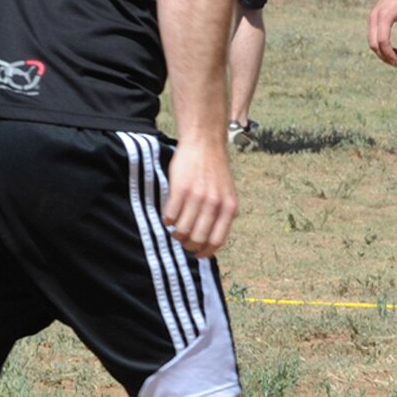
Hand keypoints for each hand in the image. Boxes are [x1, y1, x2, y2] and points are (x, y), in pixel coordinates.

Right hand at [162, 134, 237, 256]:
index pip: (217, 241)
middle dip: (188, 244)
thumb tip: (211, 243)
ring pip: (182, 230)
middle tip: (183, 239)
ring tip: (175, 227)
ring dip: (176, 233)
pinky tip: (169, 213)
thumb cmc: (215, 170)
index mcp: (229, 207)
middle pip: (197, 239)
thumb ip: (222, 215)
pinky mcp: (180, 189)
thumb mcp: (227, 194)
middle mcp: (214, 204)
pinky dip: (167, 220)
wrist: (205, 142)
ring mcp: (197, 196)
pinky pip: (169, 216)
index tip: (197, 254)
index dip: (205, 252)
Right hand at [369, 0, 396, 66]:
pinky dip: (381, 45)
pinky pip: (373, 37)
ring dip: (382, 52)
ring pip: (371, 42)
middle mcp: (373, 18)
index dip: (389, 54)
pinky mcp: (373, 19)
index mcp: (383, 16)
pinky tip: (393, 49)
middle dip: (384, 56)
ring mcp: (371, 19)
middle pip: (373, 44)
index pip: (382, 41)